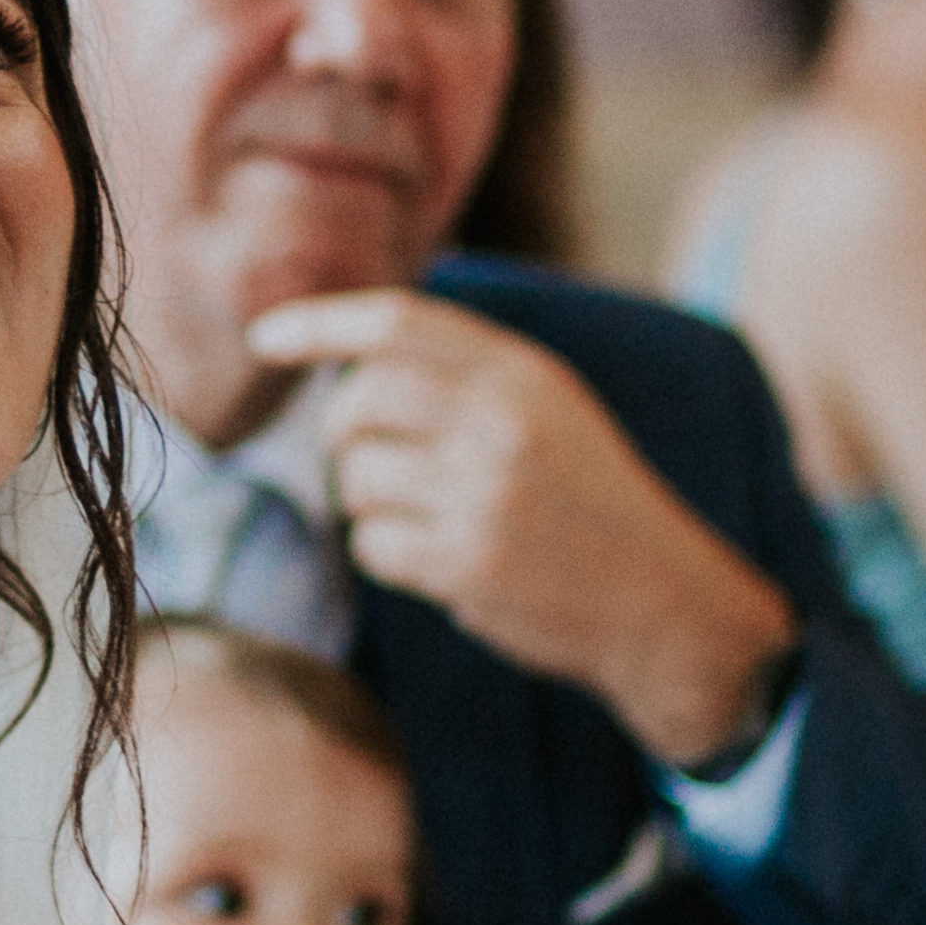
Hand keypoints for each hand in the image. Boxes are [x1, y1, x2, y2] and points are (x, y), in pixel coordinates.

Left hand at [242, 289, 793, 769]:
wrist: (662, 602)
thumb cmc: (592, 504)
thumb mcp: (553, 410)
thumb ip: (471, 375)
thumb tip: (355, 354)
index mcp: (524, 373)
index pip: (400, 323)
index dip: (319, 323)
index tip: (263, 340)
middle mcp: (503, 422)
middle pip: (359, 401)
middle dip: (339, 432)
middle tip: (361, 457)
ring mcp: (485, 493)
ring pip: (358, 478)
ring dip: (368, 502)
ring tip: (424, 518)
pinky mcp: (468, 563)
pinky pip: (373, 544)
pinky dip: (386, 553)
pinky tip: (435, 561)